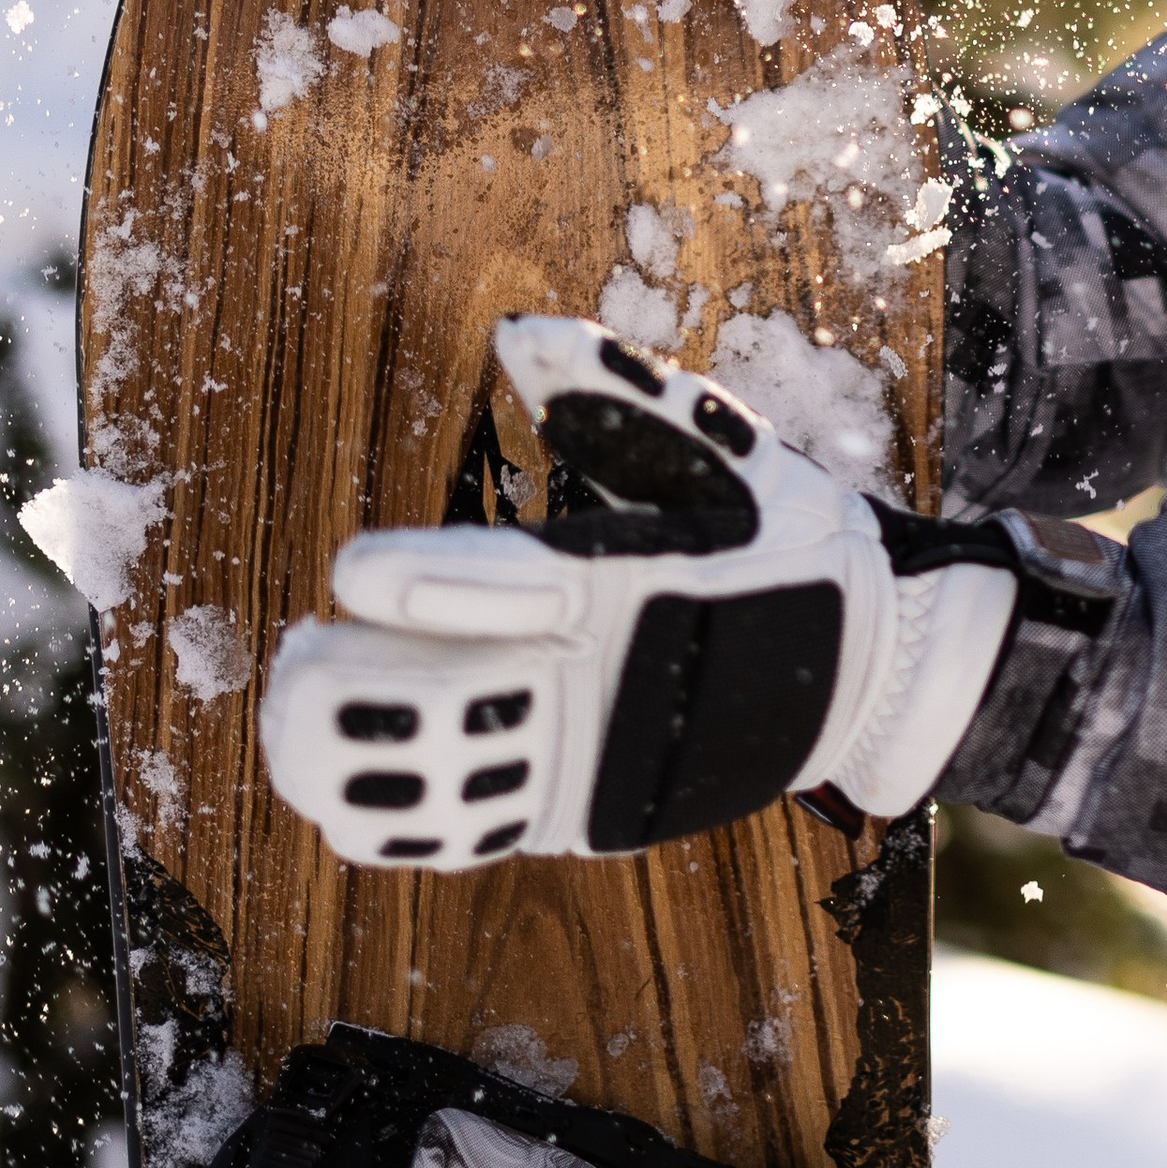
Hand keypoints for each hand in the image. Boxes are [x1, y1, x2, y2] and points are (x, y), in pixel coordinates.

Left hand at [257, 320, 1016, 869]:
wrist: (871, 664)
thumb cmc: (778, 534)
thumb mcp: (717, 446)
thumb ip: (614, 390)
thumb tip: (518, 335)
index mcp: (643, 580)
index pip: (521, 585)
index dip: (429, 583)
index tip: (351, 572)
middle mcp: (617, 682)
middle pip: (464, 706)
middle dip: (361, 694)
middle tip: (295, 662)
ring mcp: (603, 762)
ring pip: (457, 787)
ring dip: (361, 766)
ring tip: (296, 724)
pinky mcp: (595, 815)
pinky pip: (479, 832)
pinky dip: (402, 816)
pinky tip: (342, 790)